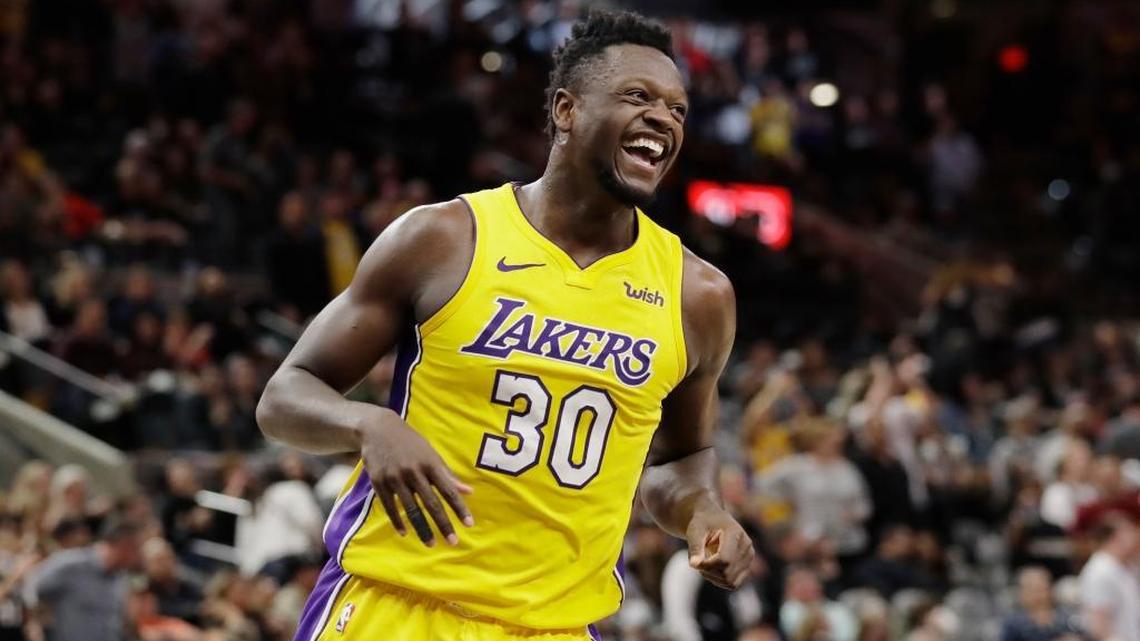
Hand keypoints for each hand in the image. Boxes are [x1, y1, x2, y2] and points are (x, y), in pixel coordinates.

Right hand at [360, 407, 473, 546]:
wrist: (377, 429)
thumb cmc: (410, 442)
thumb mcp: (430, 454)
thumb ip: (447, 474)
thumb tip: (468, 492)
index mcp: (430, 463)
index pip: (448, 490)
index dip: (459, 508)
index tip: (469, 524)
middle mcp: (414, 471)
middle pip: (431, 503)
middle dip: (443, 524)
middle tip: (453, 542)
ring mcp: (395, 478)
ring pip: (411, 509)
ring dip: (422, 528)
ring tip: (431, 544)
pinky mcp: (379, 482)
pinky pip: (390, 506)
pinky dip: (398, 521)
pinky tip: (405, 533)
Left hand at [686, 507, 754, 588]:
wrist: (712, 519)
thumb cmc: (702, 523)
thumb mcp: (695, 531)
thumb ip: (695, 547)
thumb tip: (694, 564)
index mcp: (735, 532)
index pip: (724, 560)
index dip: (707, 566)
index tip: (694, 562)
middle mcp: (747, 545)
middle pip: (726, 573)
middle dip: (708, 572)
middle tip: (697, 561)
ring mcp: (749, 557)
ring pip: (730, 581)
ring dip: (712, 577)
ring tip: (704, 563)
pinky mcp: (747, 567)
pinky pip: (733, 584)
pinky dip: (719, 580)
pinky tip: (711, 568)